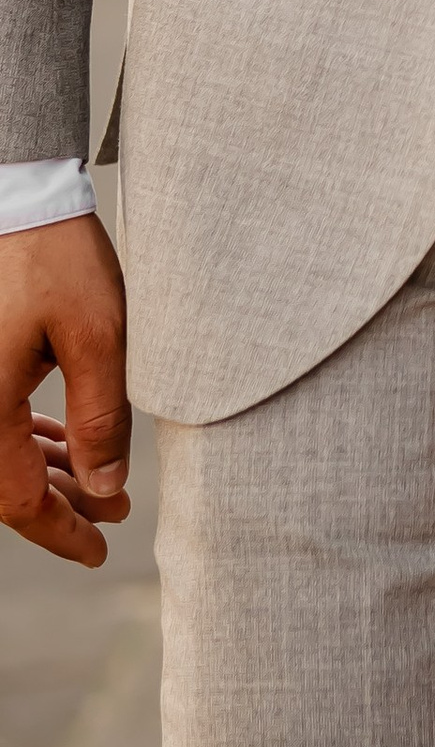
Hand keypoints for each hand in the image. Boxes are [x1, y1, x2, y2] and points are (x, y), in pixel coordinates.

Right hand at [1, 213, 130, 567]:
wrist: (18, 195)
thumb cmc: (55, 256)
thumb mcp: (97, 338)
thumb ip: (102, 418)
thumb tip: (106, 488)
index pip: (19, 500)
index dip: (62, 532)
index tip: (100, 551)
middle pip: (5, 483)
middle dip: (60, 504)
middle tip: (112, 517)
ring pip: (1, 453)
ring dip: (47, 471)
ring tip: (99, 484)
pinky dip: (29, 437)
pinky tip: (62, 444)